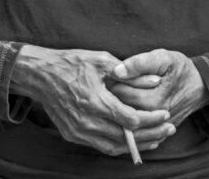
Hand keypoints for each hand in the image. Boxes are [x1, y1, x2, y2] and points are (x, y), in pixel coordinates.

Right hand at [10, 45, 175, 155]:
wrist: (40, 74)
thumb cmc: (71, 63)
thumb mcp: (101, 60)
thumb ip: (130, 74)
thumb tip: (155, 81)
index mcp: (95, 100)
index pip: (131, 120)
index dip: (152, 119)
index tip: (165, 114)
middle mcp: (87, 120)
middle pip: (126, 137)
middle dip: (151, 134)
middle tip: (169, 129)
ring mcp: (78, 131)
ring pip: (114, 147)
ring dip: (137, 145)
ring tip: (156, 138)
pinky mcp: (72, 135)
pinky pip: (101, 146)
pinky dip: (119, 145)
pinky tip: (132, 140)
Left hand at [109, 49, 208, 127]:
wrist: (200, 86)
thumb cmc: (180, 69)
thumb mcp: (164, 58)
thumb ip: (141, 63)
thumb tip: (118, 70)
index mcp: (153, 101)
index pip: (119, 92)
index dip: (115, 79)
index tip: (117, 71)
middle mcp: (153, 119)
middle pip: (119, 107)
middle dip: (115, 93)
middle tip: (117, 80)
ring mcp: (155, 128)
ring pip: (125, 118)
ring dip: (121, 104)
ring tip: (126, 90)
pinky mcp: (158, 133)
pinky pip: (135, 128)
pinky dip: (129, 117)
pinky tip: (131, 103)